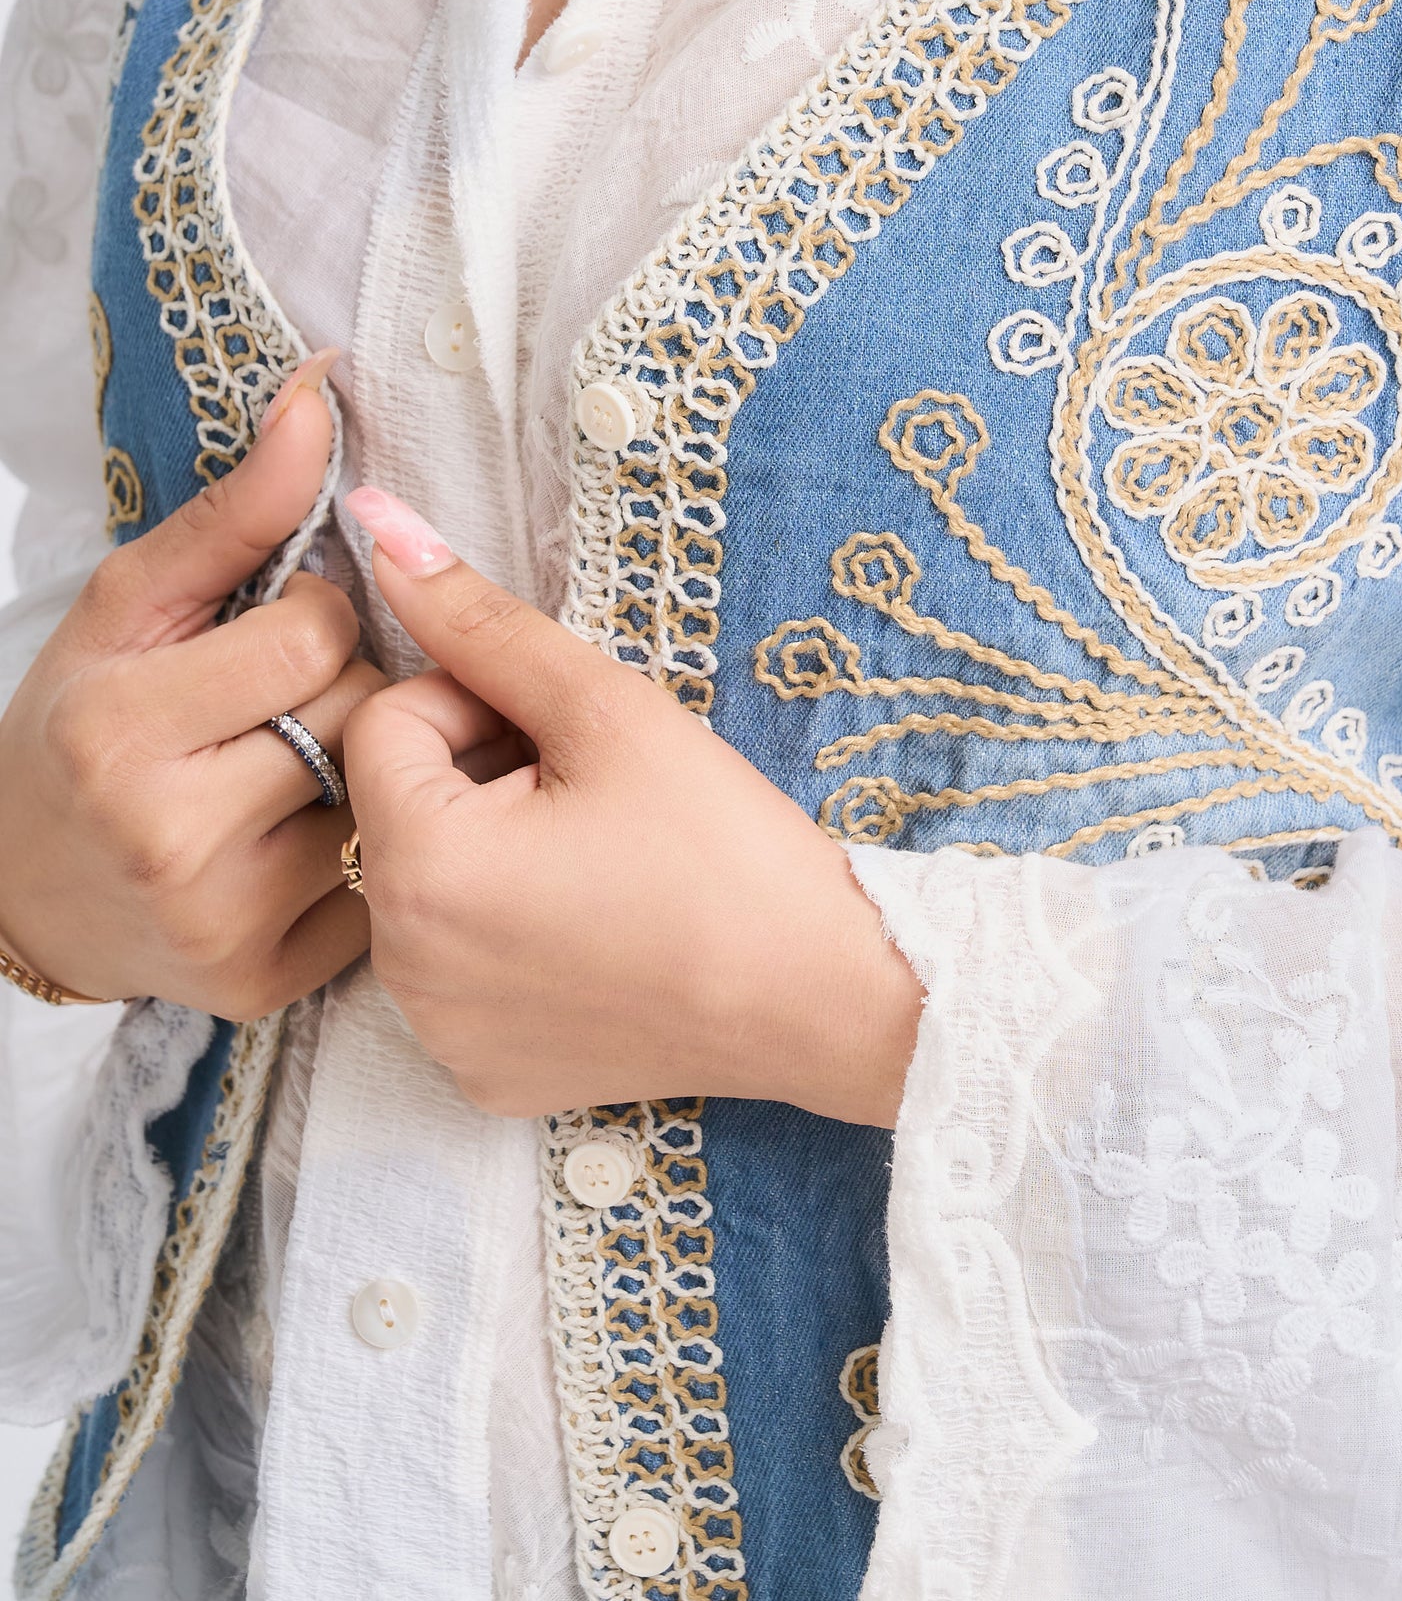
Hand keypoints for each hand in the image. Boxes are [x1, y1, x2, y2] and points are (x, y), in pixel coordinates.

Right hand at [0, 353, 378, 1013]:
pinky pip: (383, 889)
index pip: (316, 637)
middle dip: (345, 694)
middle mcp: (171, 839)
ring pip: (386, 803)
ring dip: (366, 775)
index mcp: (122, 733)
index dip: (315, 617)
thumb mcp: (133, 607)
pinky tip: (304, 844)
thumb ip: (237, 510)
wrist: (28, 890)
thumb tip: (319, 394)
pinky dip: (365, 859)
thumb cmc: (84, 726)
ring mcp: (223, 923)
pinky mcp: (267, 985)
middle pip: (361, 718)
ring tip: (294, 771)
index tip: (276, 631)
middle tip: (287, 706)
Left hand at [339, 488, 922, 1124]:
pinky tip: (595, 930)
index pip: (385, 721)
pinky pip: (456, 970)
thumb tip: (380, 527)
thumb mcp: (608, 711)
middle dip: (477, 776)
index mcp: (419, 868)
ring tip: (597, 856)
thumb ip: (482, 620)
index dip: (475, 702)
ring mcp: (437, 1033)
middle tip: (590, 791)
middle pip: (397, 808)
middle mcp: (400, 968)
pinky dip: (507, 937)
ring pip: (425, 887)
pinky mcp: (479, 1074)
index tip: (562, 732)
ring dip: (488, 850)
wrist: (822, 1000)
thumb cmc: (725, 850)